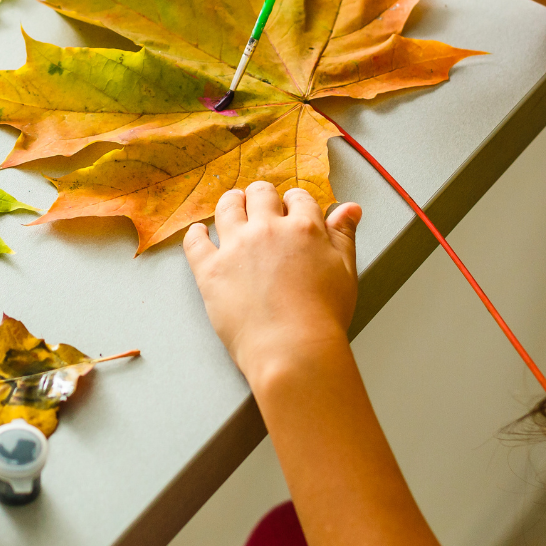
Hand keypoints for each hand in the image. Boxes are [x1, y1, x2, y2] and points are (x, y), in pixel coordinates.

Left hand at [184, 182, 360, 386]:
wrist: (293, 350)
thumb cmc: (323, 318)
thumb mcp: (345, 271)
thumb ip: (344, 235)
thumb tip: (349, 208)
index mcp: (302, 228)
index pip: (298, 198)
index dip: (295, 201)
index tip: (291, 208)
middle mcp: (267, 230)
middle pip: (260, 194)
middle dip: (261, 196)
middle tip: (259, 203)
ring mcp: (235, 248)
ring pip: (227, 207)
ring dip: (231, 203)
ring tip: (232, 206)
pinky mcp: (211, 270)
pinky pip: (195, 241)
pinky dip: (196, 234)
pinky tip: (199, 233)